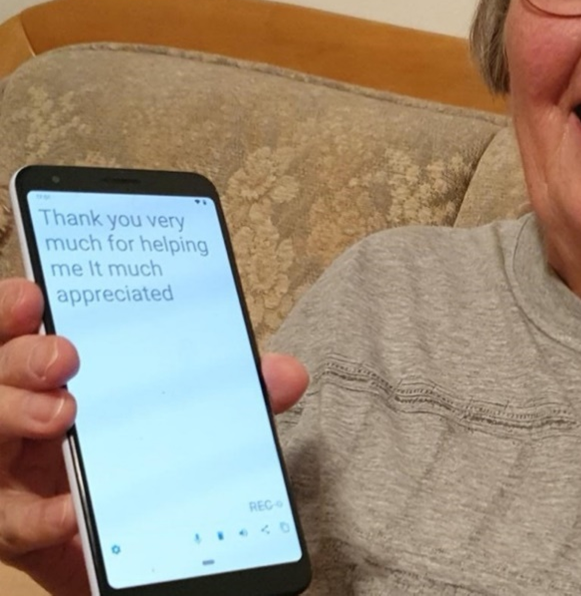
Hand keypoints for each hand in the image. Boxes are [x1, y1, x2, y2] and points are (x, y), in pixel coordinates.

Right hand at [0, 278, 309, 595]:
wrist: (129, 552)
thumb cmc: (143, 466)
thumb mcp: (185, 421)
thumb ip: (233, 396)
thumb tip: (286, 375)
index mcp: (56, 374)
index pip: (18, 327)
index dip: (13, 308)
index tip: (36, 294)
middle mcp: (20, 412)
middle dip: (24, 356)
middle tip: (67, 356)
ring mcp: (8, 469)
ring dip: (15, 413)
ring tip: (62, 413)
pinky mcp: (12, 522)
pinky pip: (7, 520)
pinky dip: (39, 513)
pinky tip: (71, 510)